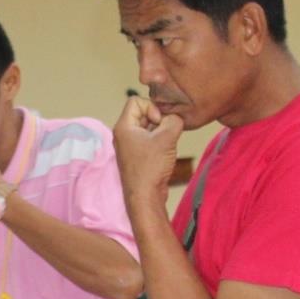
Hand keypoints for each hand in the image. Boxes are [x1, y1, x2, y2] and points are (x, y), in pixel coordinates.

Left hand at [112, 95, 183, 213]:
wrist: (145, 197)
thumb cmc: (150, 169)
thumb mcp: (167, 138)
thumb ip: (174, 120)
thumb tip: (176, 117)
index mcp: (123, 127)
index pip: (135, 101)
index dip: (151, 107)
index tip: (158, 123)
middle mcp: (123, 135)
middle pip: (143, 113)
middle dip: (158, 119)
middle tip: (165, 132)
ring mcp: (130, 146)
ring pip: (148, 126)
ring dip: (161, 130)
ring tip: (166, 143)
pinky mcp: (138, 155)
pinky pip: (149, 139)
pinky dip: (159, 140)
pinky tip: (165, 152)